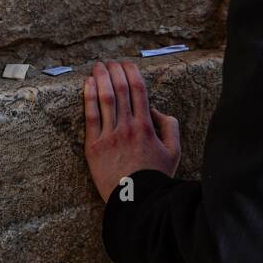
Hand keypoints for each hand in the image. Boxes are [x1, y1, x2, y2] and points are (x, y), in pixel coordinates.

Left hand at [83, 60, 180, 202]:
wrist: (135, 200)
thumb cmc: (155, 177)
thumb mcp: (174, 151)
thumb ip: (170, 126)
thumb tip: (156, 110)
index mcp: (147, 126)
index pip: (139, 89)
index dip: (132, 72)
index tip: (127, 64)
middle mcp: (128, 126)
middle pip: (120, 89)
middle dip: (115, 71)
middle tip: (110, 62)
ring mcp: (110, 136)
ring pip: (105, 98)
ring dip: (101, 78)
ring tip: (97, 67)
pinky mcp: (94, 146)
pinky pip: (90, 116)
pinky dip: (89, 97)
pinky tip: (88, 84)